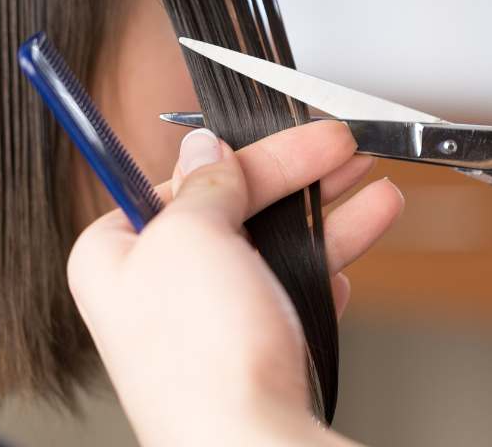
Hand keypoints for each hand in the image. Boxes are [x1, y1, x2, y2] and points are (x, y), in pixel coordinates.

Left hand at [68, 121, 399, 445]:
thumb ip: (204, 183)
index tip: (297, 132)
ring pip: (270, 251)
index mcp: (115, 255)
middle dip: (297, 178)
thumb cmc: (201, 360)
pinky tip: (351, 263)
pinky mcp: (244, 356)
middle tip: (345, 151)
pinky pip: (287, 299)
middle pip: (232, 210)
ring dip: (327, 219)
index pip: (179, 179)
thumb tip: (204, 148)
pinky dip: (322, 275)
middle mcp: (153, 291)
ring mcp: (201, 326)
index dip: (243, 154)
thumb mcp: (193, 234)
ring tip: (376, 196)